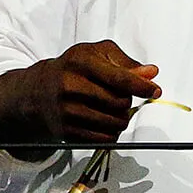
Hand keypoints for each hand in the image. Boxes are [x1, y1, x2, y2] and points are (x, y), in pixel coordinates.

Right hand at [0, 40, 160, 148]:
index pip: (119, 78)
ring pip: (113, 123)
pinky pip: (103, 139)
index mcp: (81, 61)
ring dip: (122, 119)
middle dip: (128, 101)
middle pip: (119, 102)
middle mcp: (70, 85)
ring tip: (114, 109)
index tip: (155, 90)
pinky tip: (105, 122)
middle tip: (122, 97)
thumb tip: (151, 73)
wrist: (37, 91)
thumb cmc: (72, 68)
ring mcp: (66, 110)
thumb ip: (126, 62)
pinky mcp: (65, 131)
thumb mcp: (97, 54)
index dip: (141, 86)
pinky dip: (111, 133)